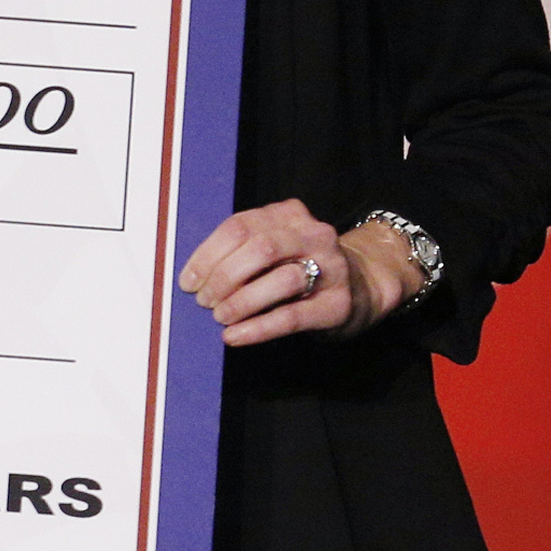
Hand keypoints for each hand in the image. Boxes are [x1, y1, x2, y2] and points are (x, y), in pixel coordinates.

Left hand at [179, 198, 417, 347]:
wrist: (363, 285)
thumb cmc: (300, 266)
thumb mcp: (273, 245)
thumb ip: (240, 250)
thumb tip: (193, 277)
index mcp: (288, 214)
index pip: (238, 227)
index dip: (207, 255)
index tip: (187, 281)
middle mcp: (314, 234)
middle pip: (260, 249)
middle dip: (223, 277)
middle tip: (203, 301)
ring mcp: (332, 267)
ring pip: (281, 280)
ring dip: (241, 301)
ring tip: (219, 317)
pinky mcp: (340, 303)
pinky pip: (292, 316)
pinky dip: (258, 328)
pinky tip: (234, 336)